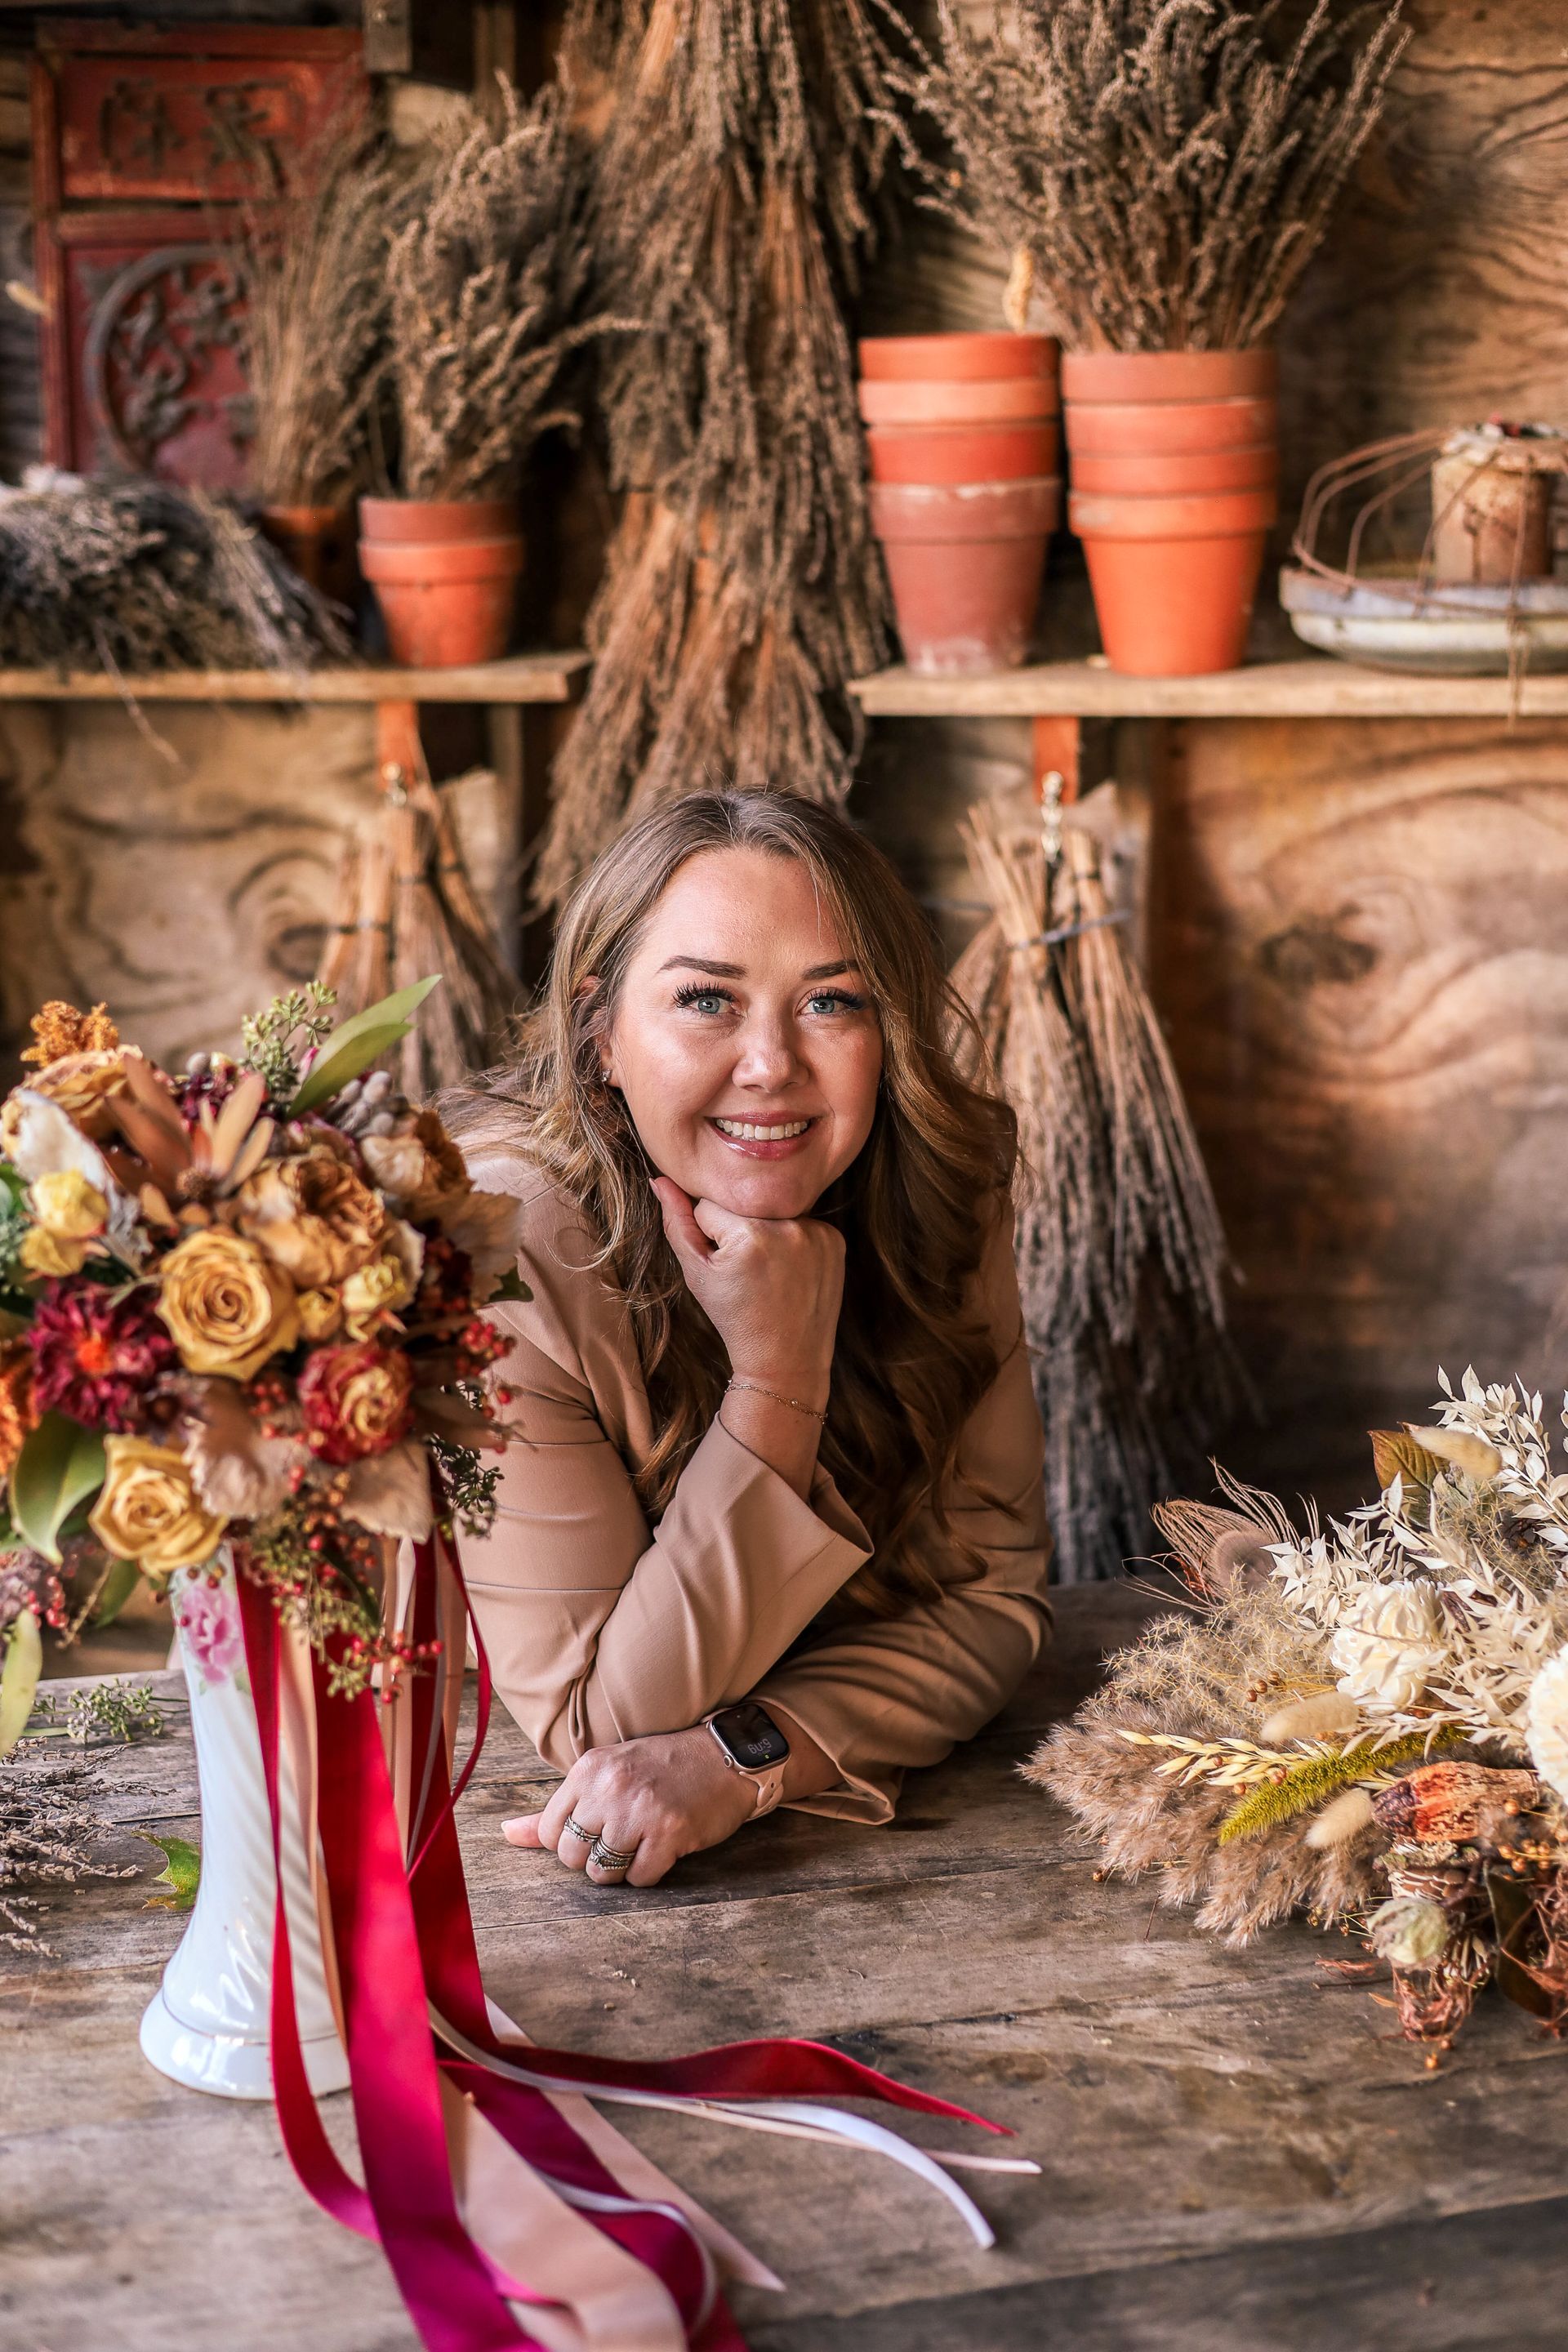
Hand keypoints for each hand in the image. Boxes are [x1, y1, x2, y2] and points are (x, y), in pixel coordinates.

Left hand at [501, 1727, 758, 1886]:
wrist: (724, 1756)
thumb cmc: (660, 1767)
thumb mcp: (605, 1773)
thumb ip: (555, 1808)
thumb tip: (505, 1834)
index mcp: (588, 1769)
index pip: (549, 1833)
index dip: (569, 1842)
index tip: (595, 1830)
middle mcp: (609, 1788)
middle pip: (572, 1857)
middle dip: (593, 1858)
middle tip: (622, 1837)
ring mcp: (640, 1811)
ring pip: (602, 1872)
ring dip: (621, 1868)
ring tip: (641, 1842)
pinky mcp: (670, 1833)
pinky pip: (640, 1878)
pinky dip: (650, 1871)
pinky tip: (664, 1847)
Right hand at [650, 1176, 843, 1394]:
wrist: (786, 1360)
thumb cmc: (735, 1318)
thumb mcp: (697, 1274)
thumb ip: (677, 1223)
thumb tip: (660, 1180)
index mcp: (750, 1234)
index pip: (710, 1205)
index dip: (709, 1236)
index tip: (726, 1268)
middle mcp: (789, 1227)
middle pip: (744, 1204)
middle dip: (737, 1229)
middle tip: (748, 1273)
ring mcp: (817, 1233)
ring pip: (772, 1210)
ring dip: (766, 1231)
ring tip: (768, 1273)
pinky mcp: (835, 1238)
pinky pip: (800, 1221)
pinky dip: (793, 1240)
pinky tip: (791, 1271)